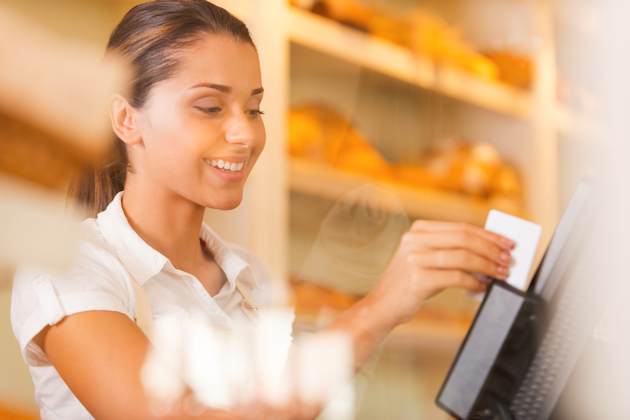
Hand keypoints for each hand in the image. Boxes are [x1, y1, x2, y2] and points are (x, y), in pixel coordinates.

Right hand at [370, 220, 514, 325]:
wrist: (382, 305)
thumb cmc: (408, 283)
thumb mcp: (424, 258)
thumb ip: (449, 250)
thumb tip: (488, 251)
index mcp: (418, 230)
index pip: (461, 227)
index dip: (488, 235)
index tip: (507, 243)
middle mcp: (415, 240)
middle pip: (464, 239)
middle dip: (491, 249)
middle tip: (508, 260)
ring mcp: (415, 258)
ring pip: (463, 257)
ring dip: (487, 266)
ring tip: (500, 274)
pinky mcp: (418, 278)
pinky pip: (457, 277)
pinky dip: (474, 283)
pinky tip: (481, 287)